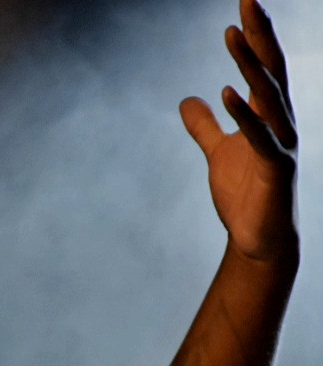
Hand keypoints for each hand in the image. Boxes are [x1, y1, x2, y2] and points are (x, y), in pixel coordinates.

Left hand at [180, 0, 297, 264]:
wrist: (256, 238)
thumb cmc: (244, 194)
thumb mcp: (217, 152)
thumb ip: (205, 126)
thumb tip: (187, 101)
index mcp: (268, 115)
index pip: (263, 66)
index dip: (255, 35)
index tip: (244, 4)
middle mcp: (281, 122)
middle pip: (271, 70)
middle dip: (259, 35)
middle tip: (247, 0)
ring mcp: (281, 143)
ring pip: (269, 96)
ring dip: (250, 65)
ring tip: (233, 35)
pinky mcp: (276, 168)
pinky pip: (260, 136)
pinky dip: (245, 114)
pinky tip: (227, 92)